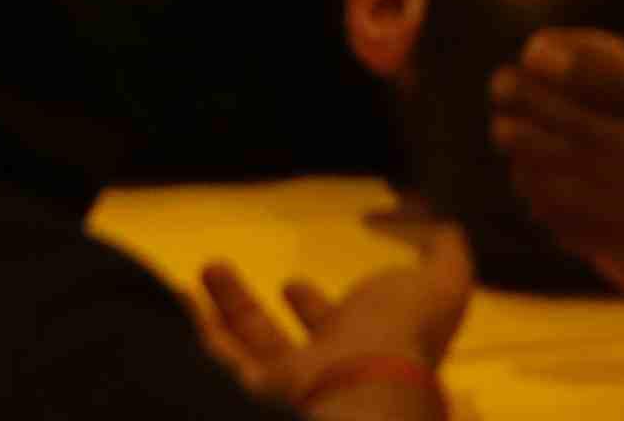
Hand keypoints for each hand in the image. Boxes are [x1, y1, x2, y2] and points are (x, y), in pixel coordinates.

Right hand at [194, 227, 468, 412]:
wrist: (358, 395)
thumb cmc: (397, 339)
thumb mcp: (439, 288)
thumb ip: (446, 258)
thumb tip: (448, 227)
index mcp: (362, 350)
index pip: (335, 331)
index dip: (317, 309)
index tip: (293, 285)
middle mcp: (321, 376)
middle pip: (279, 346)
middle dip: (251, 310)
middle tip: (222, 272)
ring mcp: (285, 392)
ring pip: (242, 354)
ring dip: (223, 311)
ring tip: (204, 271)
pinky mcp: (251, 396)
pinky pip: (214, 365)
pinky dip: (193, 333)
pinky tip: (175, 301)